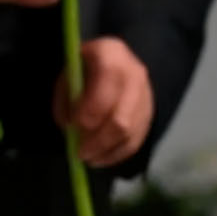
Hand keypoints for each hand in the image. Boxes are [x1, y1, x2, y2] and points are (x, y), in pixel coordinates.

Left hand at [54, 37, 153, 168]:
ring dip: (106, 151)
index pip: (105, 90)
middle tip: (79, 153)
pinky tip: (100, 158)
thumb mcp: (70, 72)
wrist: (117, 59)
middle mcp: (135, 75)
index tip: (72, 127)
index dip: (88, 114)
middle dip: (97, 141)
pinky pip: (136, 141)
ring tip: (88, 158)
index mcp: (112, 56)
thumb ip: (67, 97)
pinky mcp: (149, 114)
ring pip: (129, 134)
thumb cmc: (87, 66)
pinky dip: (116, 154)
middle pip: (120, 119)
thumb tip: (69, 128)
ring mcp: (146, 96)